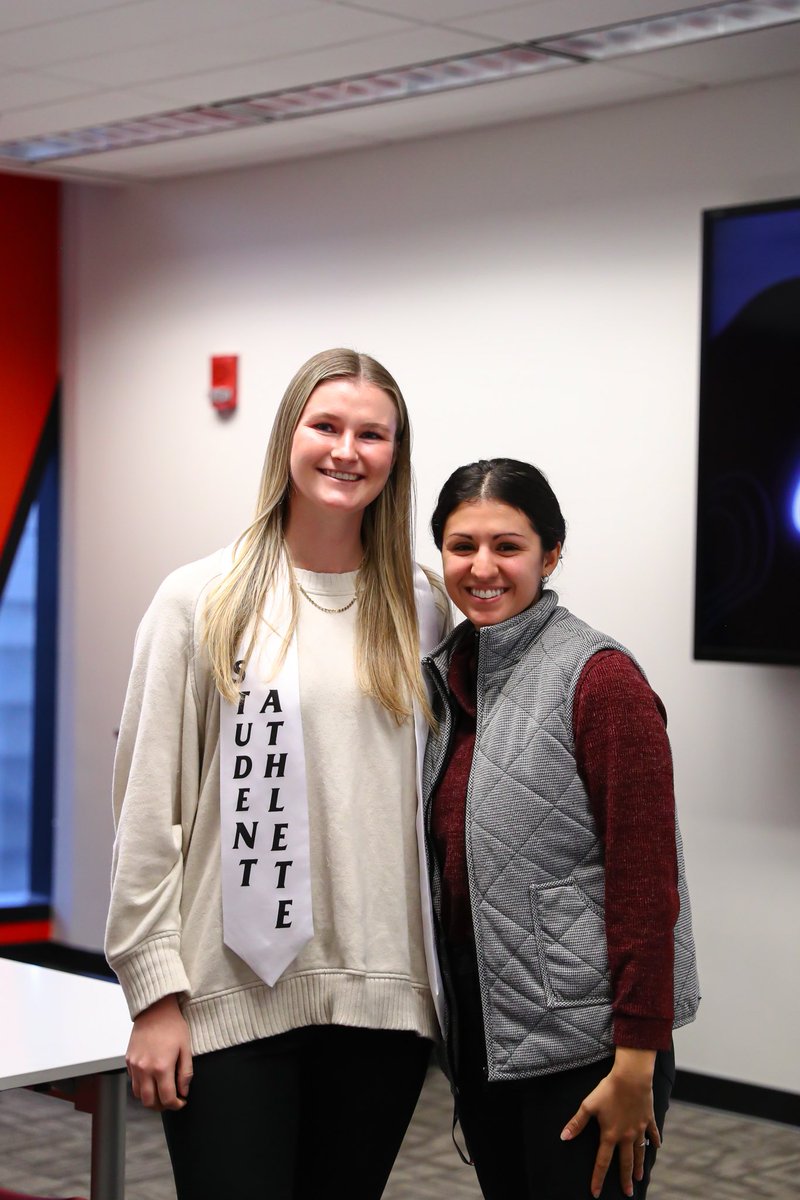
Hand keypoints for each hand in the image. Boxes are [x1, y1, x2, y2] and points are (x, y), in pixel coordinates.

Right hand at [126, 994, 192, 1111]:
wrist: (155, 1009)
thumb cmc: (173, 1026)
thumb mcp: (186, 1048)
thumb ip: (185, 1073)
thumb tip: (184, 1092)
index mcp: (161, 1067)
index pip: (167, 1098)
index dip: (176, 1105)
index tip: (181, 1102)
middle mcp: (145, 1069)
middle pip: (149, 1102)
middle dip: (161, 1106)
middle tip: (171, 1100)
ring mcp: (134, 1065)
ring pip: (138, 1094)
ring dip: (149, 1098)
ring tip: (161, 1092)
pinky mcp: (128, 1060)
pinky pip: (132, 1081)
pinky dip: (141, 1086)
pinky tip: (151, 1079)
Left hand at [560, 1048, 659, 1197]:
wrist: (631, 1078)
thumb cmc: (608, 1090)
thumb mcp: (589, 1105)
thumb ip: (577, 1123)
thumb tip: (563, 1137)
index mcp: (610, 1135)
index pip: (602, 1162)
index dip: (598, 1178)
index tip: (596, 1193)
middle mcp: (626, 1136)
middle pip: (625, 1163)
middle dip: (625, 1179)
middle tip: (628, 1193)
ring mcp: (639, 1129)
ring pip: (640, 1152)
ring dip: (639, 1166)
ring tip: (640, 1177)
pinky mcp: (648, 1119)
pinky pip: (653, 1134)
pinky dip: (655, 1141)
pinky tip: (657, 1147)